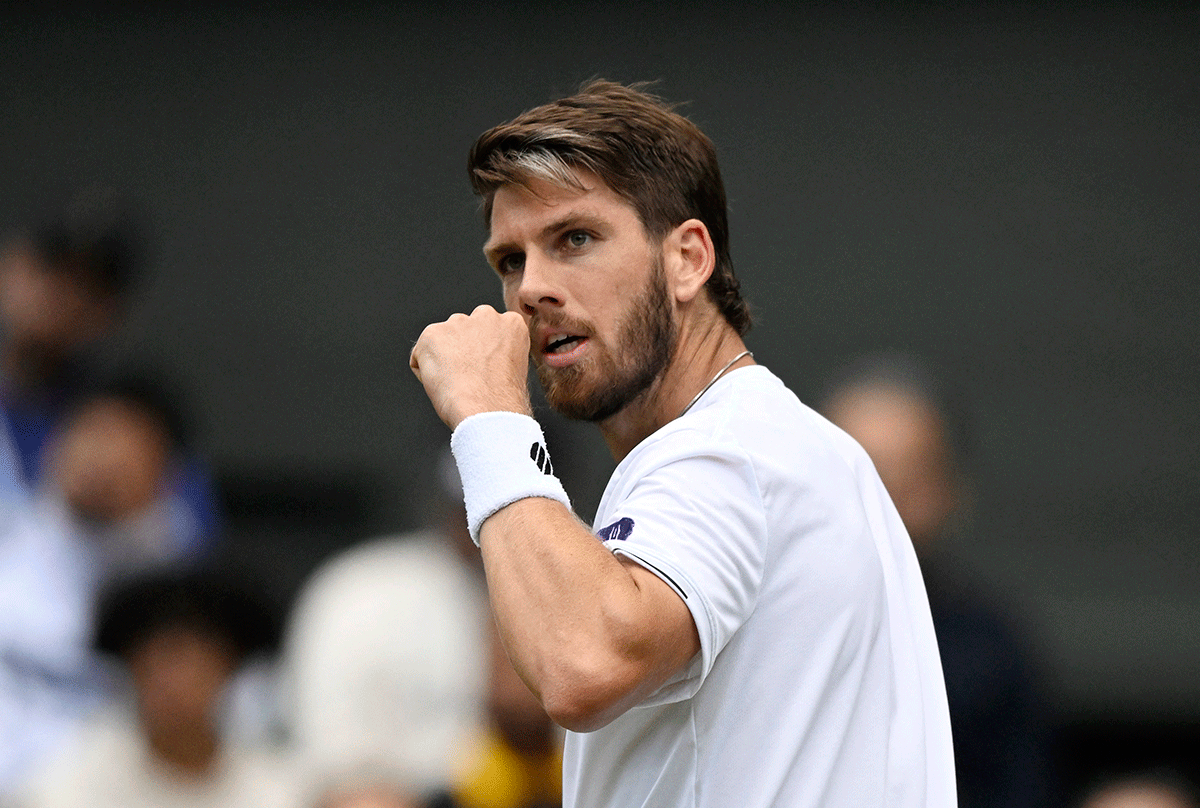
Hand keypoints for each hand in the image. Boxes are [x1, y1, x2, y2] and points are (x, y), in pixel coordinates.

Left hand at [410, 304, 532, 428]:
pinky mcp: (432, 334)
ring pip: (443, 341)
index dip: (485, 356)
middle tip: (468, 376)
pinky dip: (425, 372)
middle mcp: (486, 315)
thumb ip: (497, 353)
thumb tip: (480, 359)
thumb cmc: (501, 399)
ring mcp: (457, 323)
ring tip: (455, 383)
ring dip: (443, 358)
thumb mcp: (512, 368)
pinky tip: (442, 386)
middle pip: (465, 331)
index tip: (485, 371)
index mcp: (511, 324)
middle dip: (463, 349)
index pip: (491, 333)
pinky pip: (420, 355)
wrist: (486, 408)